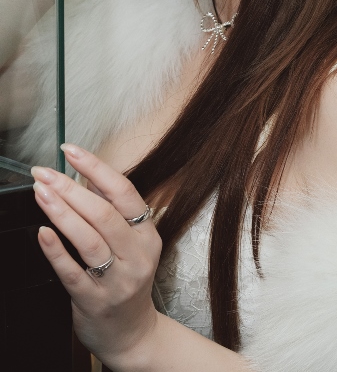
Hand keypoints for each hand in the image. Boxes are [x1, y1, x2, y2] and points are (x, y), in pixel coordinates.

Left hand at [31, 144, 162, 365]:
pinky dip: (56, 250)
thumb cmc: (127, 279)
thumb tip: (86, 174)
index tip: (70, 151)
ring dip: (61, 212)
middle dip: (70, 187)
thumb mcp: (131, 243)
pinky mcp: (95, 301)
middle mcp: (137, 255)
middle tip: (44, 172)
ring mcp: (117, 280)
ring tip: (41, 192)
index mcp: (147, 234)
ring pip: (88, 239)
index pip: (124, 192)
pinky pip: (72, 272)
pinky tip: (43, 232)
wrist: (132, 334)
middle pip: (103, 214)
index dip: (96, 168)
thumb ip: (112, 209)